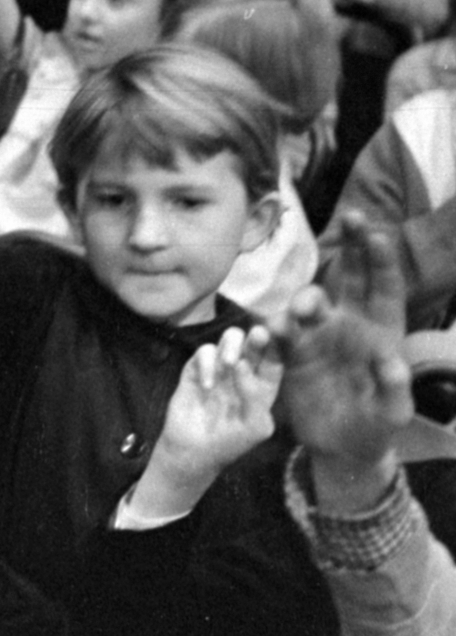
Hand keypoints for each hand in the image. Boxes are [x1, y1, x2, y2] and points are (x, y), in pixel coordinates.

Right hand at [156, 326, 283, 480]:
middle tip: (259, 335)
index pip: (275, 360)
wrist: (194, 452)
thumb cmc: (231, 443)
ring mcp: (220, 369)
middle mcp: (243, 373)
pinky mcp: (196, 369)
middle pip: (254, 343)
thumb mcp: (254, 427)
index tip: (278, 341)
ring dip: (231, 344)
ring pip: (229, 339)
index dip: (278, 348)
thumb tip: (242, 363)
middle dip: (258, 336)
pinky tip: (207, 386)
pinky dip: (206, 364)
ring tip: (229, 363)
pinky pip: (204, 352)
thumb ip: (255, 396)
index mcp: (263, 386)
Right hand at [278, 213, 411, 469]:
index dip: (380, 260)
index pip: (384, 288)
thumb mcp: (391, 413)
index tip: (376, 234)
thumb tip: (390, 360)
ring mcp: (318, 335)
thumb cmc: (374, 426)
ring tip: (300, 314)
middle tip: (351, 217)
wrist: (339, 447)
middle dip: (351, 246)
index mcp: (381, 331)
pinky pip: (279, 333)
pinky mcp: (291, 352)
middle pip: (350, 277)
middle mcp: (349, 324)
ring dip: (306, 300)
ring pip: (310, 302)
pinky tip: (270, 332)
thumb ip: (394, 388)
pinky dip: (274, 329)